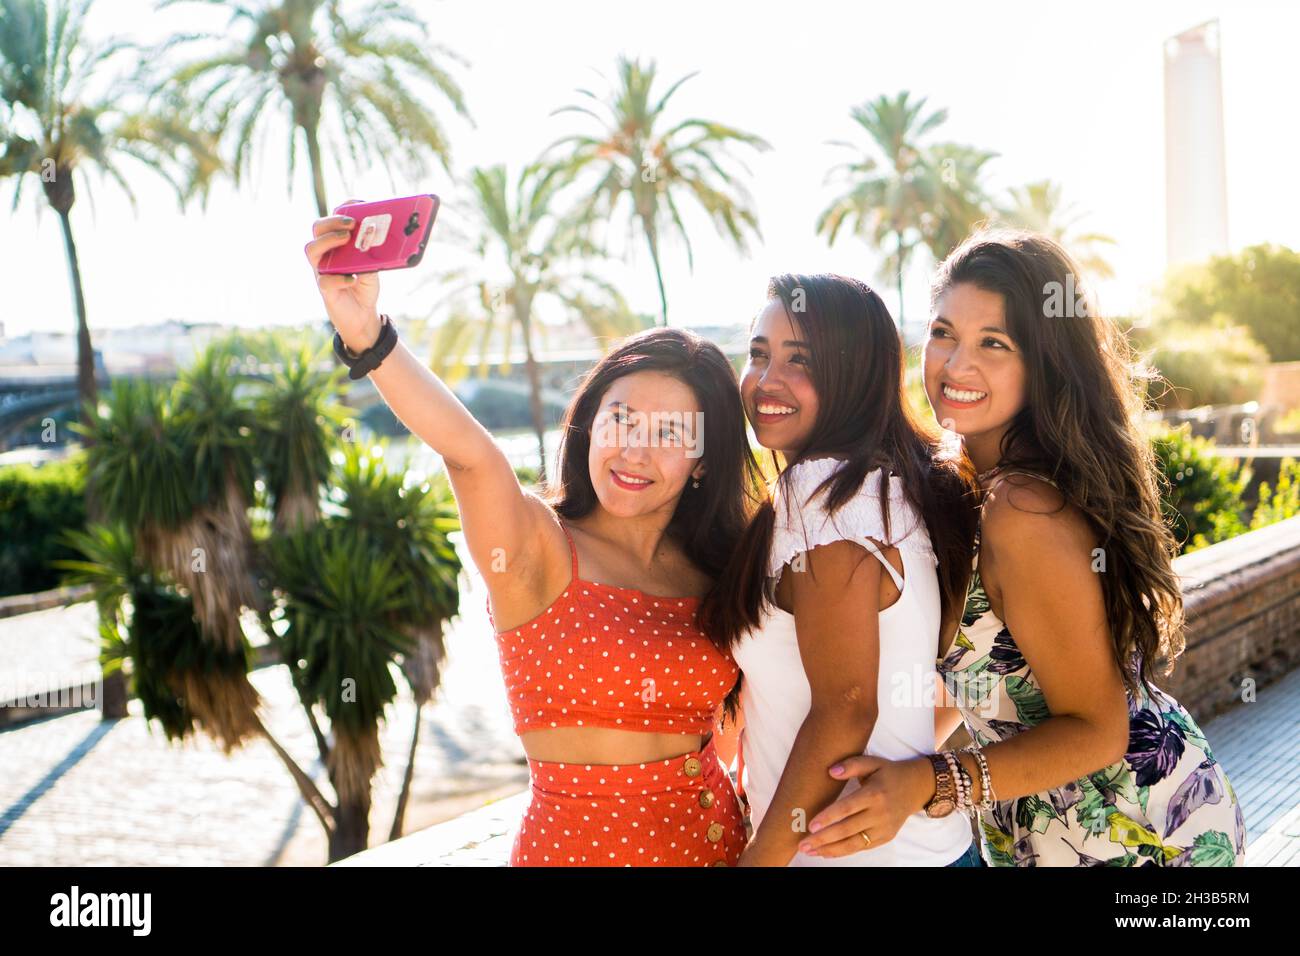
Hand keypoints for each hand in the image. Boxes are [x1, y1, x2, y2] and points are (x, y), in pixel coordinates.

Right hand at [303, 199, 382, 351]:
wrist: (362, 314)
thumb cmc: (364, 285)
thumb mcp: (373, 266)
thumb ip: (371, 253)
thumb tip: (376, 238)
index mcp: (336, 244)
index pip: (333, 220)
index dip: (343, 209)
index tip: (359, 205)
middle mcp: (325, 254)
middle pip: (317, 228)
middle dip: (332, 221)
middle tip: (351, 224)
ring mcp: (321, 271)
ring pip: (311, 250)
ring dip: (328, 241)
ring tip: (347, 240)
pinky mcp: (325, 290)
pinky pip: (325, 281)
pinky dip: (339, 278)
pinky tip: (352, 278)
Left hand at [797, 755, 933, 858]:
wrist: (917, 787)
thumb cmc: (889, 773)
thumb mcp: (873, 762)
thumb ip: (852, 765)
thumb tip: (831, 771)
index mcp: (874, 794)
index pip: (848, 808)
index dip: (829, 817)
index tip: (811, 824)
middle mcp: (880, 814)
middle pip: (847, 829)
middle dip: (824, 838)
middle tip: (803, 843)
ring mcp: (884, 828)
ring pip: (854, 843)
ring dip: (830, 850)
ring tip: (810, 851)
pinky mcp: (885, 837)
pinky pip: (861, 847)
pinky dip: (843, 851)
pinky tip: (826, 852)